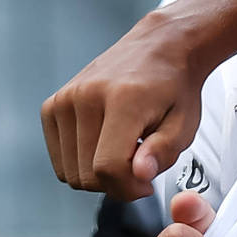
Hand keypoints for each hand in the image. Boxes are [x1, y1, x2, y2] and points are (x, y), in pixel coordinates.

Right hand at [42, 12, 204, 197]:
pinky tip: (104, 144)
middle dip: (115, 183)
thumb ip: (163, 152)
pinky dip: (81, 162)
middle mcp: (86, 96)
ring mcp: (64, 99)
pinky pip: (59, 160)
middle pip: (86, 175)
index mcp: (122, 98)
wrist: (158, 48)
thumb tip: (140, 175)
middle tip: (137, 165)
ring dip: (98, 174)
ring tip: (122, 151)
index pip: (108, 167)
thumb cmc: (173, 87)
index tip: (146, 182)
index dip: (129, 188)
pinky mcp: (52, 106)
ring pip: (70, 172)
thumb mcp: (184, 124)